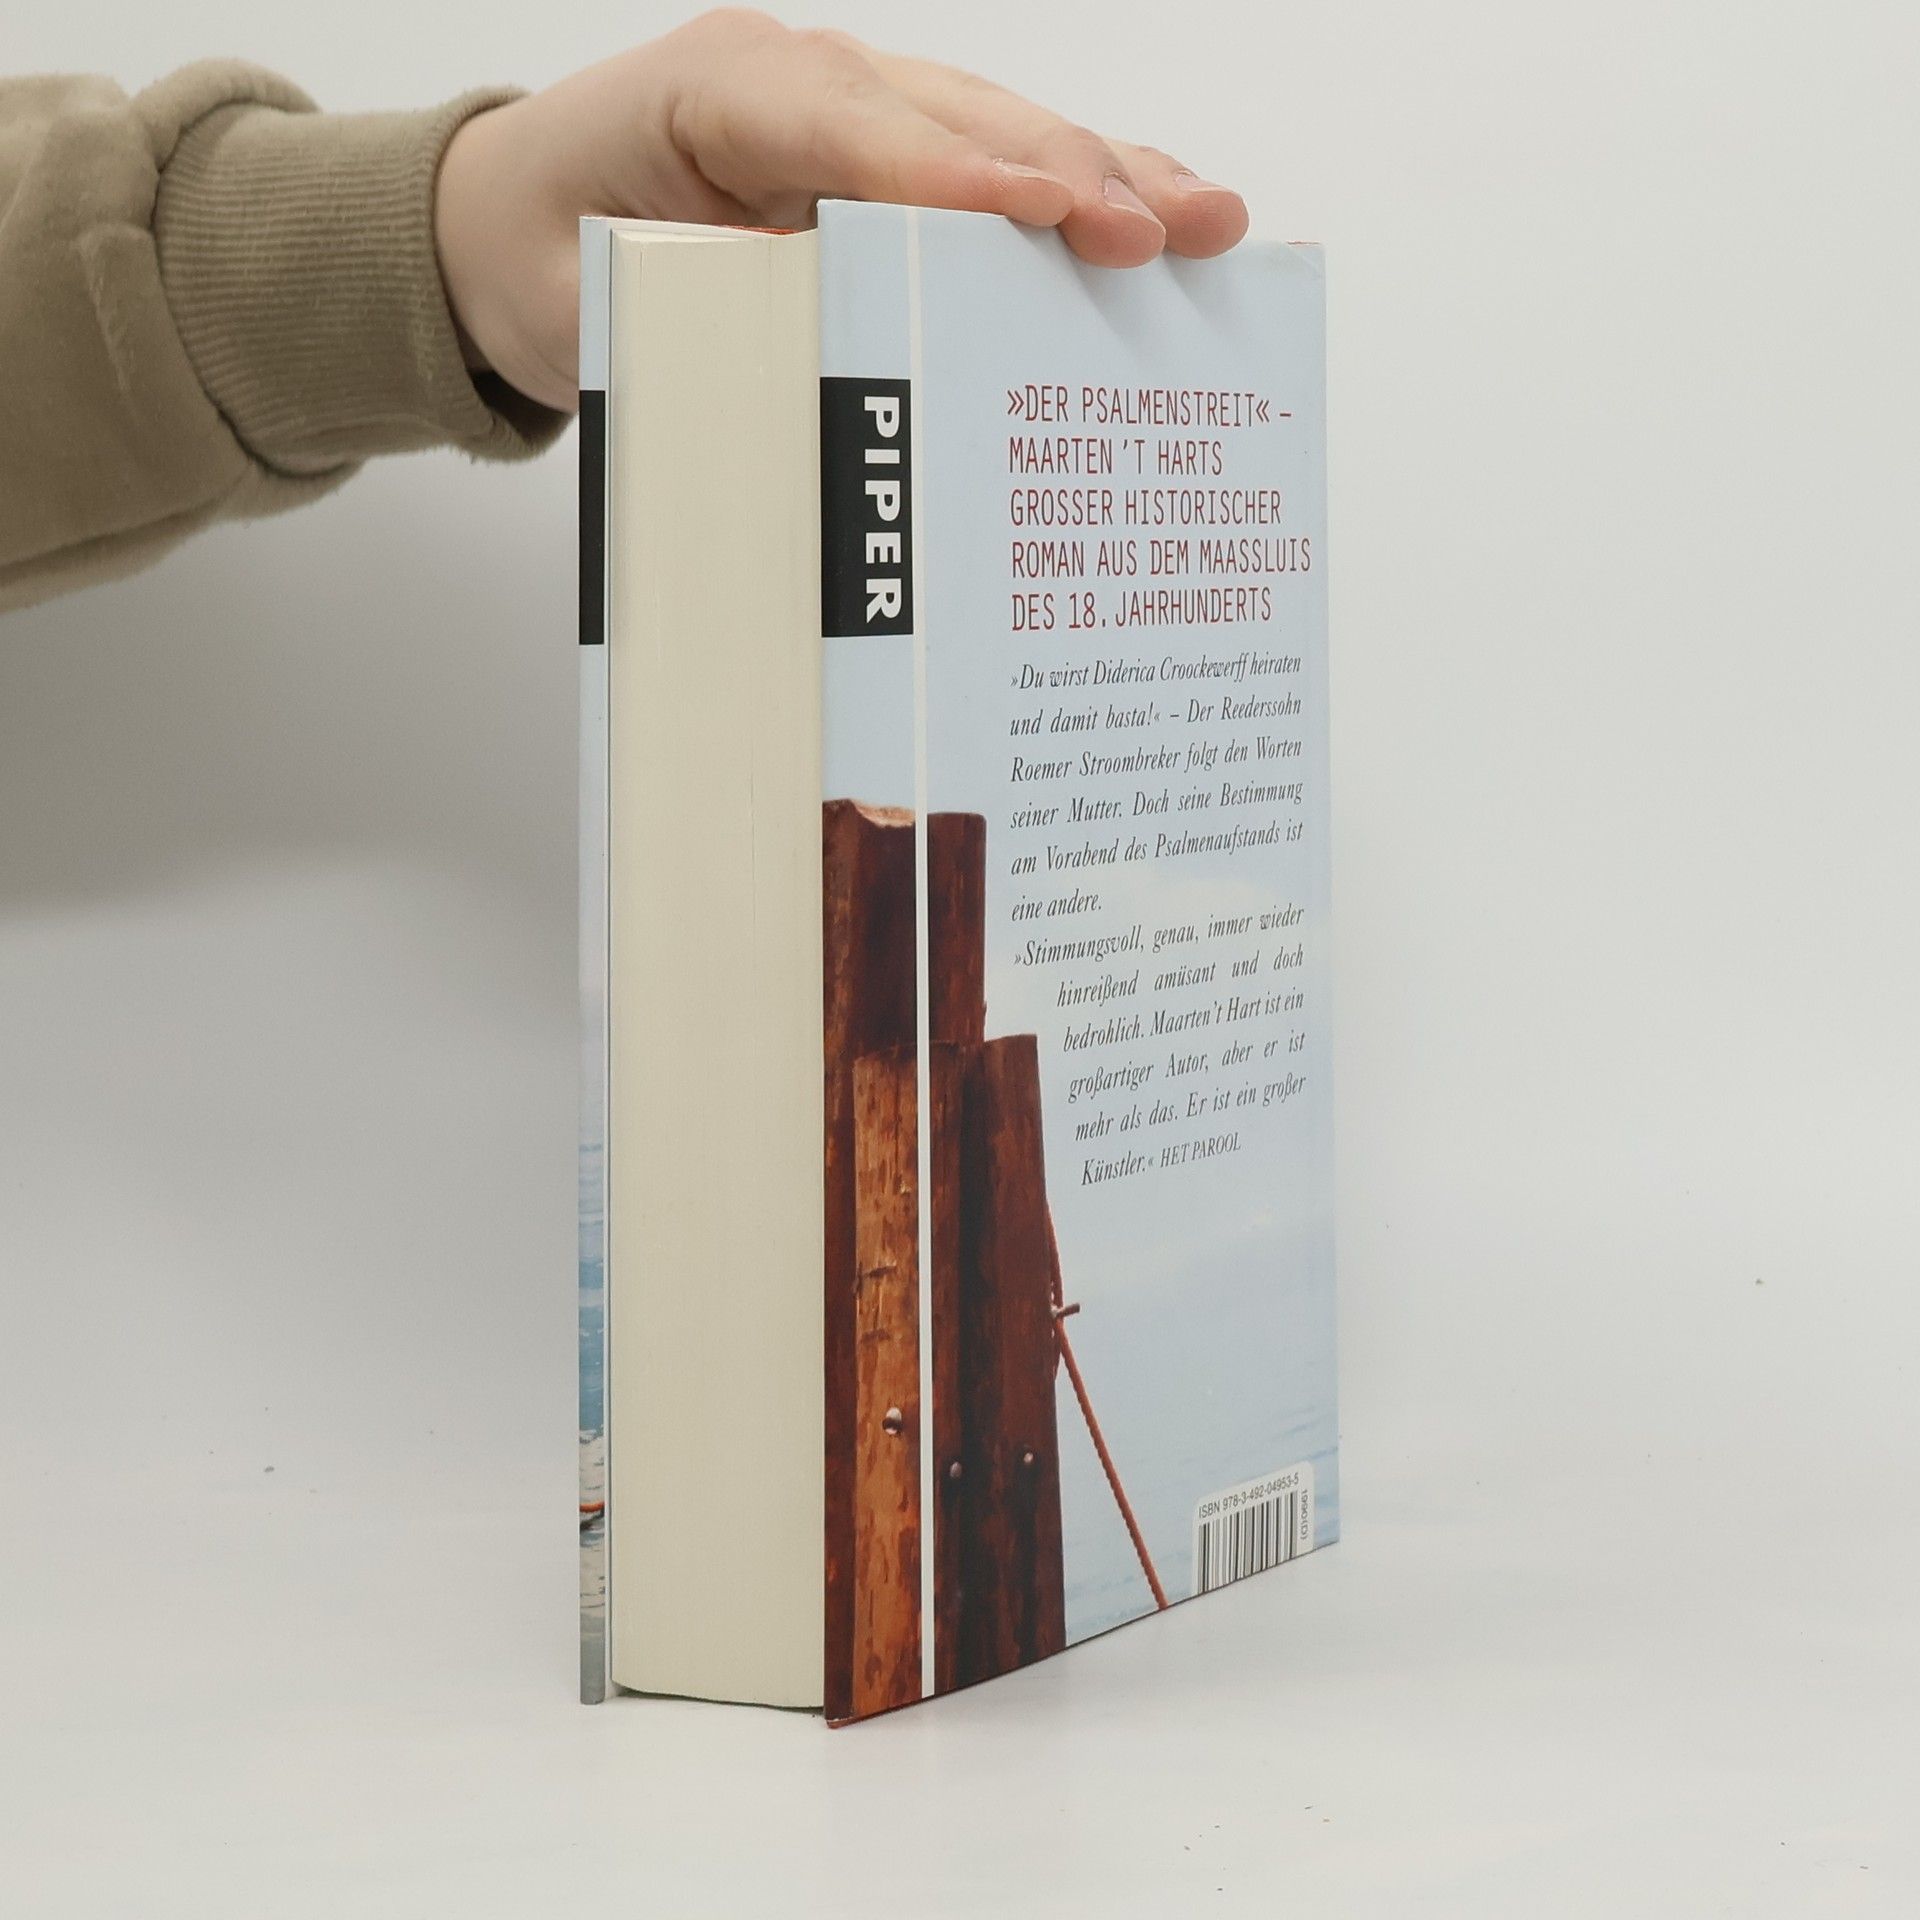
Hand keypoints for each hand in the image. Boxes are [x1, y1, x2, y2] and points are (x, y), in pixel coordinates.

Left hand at [433, 9, 1249, 412]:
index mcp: (714, 93)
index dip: (949, 172)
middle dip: (1065, 171)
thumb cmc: (545, 256)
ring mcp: (849, 109)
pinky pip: (988, 165)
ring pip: (994, 130)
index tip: (1040, 215)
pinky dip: (1073, 195)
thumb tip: (839, 376)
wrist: (512, 222)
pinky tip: (1159, 216)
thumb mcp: (596, 308)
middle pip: (951, 116)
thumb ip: (706, 322)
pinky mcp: (881, 155)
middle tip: (1161, 233)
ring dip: (1106, 175)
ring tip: (1208, 221)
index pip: (843, 125)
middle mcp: (798, 81)